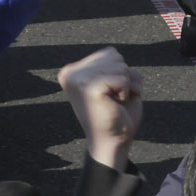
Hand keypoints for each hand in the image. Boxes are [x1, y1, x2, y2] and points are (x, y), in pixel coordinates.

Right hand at [58, 47, 142, 171]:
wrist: (112, 141)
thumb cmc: (117, 114)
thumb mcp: (115, 81)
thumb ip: (113, 63)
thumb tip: (115, 54)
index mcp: (72, 70)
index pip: (109, 53)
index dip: (120, 72)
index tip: (110, 93)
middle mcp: (70, 72)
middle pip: (115, 56)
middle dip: (124, 77)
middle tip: (114, 98)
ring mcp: (77, 79)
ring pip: (119, 65)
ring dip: (125, 85)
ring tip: (114, 101)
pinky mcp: (88, 87)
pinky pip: (122, 78)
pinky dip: (125, 91)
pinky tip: (115, 103)